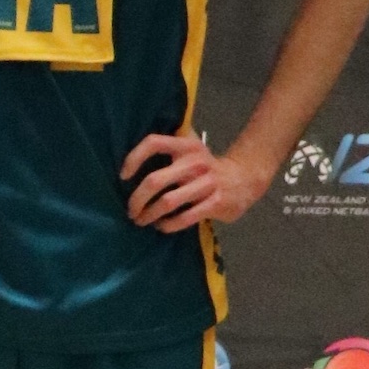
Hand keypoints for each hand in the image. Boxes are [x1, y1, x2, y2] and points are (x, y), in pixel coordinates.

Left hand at [120, 132, 266, 231]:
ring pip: (167, 202)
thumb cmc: (207, 166)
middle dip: (137, 199)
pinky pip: (185, 217)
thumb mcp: (191, 149)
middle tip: (131, 210)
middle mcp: (195, 162)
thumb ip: (169, 148)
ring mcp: (207, 183)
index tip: (123, 176)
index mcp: (186, 145)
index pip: (153, 143)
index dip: (133, 158)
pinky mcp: (215, 203)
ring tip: (142, 220)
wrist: (245, 178)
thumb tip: (130, 160)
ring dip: (149, 214)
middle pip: (155, 180)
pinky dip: (168, 225)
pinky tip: (162, 226)